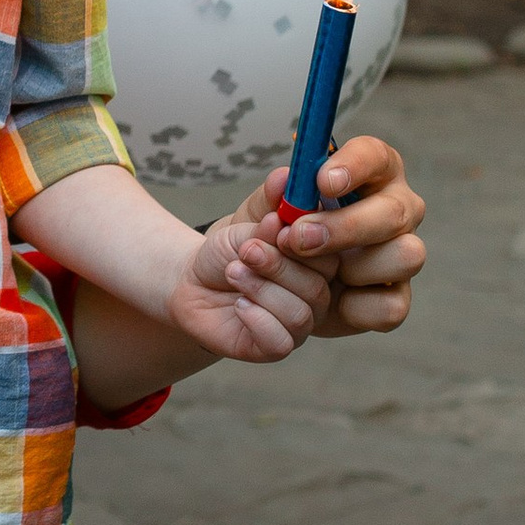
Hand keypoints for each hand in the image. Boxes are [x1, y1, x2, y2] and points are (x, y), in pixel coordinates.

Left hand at [169, 209, 323, 366]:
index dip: (305, 244)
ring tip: (234, 272)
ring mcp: (298, 325)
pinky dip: (256, 319)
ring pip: (299, 314)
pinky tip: (238, 304)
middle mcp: (316, 296)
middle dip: (277, 266)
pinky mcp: (274, 347)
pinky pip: (280, 341)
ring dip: (262, 289)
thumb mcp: (246, 223)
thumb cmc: (227, 251)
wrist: (192, 281)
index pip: (331, 257)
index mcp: (318, 264)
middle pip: (317, 288)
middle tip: (246, 251)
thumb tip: (284, 177)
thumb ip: (269, 205)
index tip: (275, 228)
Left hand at [229, 132, 427, 339]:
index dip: (354, 166)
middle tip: (298, 238)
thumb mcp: (257, 217)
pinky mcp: (394, 299)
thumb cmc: (269, 238)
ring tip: (318, 273)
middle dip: (347, 226)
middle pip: (398, 211)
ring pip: (408, 255)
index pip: (374, 155)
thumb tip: (284, 179)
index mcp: (365, 176)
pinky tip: (332, 300)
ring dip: (357, 267)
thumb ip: (269, 198)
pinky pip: (392, 306)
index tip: (322, 181)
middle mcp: (393, 211)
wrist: (258, 292)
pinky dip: (356, 306)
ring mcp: (399, 256)